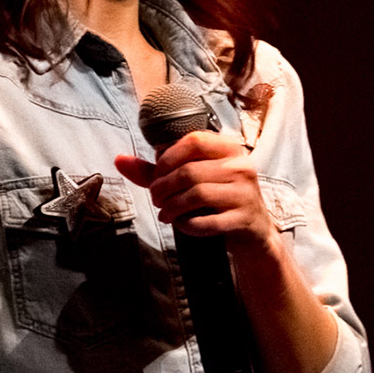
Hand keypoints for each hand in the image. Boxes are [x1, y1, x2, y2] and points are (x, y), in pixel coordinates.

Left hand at [115, 132, 274, 250]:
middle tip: (156, 198)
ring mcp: (245, 194)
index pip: (194, 140)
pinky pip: (206, 221)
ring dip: (172, 206)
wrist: (253, 232)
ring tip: (165, 212)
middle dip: (163, 187)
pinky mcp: (243, 219)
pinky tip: (182, 224)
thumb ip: (157, 171)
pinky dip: (187, 224)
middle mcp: (241, 167)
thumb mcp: (193, 180)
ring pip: (197, 194)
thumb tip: (120, 160)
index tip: (159, 173)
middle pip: (189, 170)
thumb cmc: (219, 200)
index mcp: (230, 150)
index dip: (168, 157)